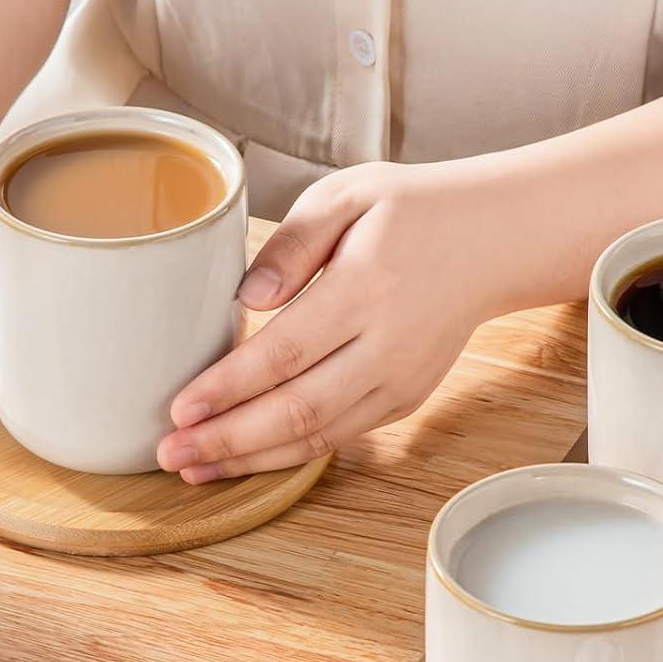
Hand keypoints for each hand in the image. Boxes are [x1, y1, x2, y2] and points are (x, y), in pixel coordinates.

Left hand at [157, 163, 497, 480]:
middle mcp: (387, 346)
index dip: (228, 388)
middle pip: (297, 410)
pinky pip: (341, 437)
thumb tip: (248, 299)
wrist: (492, 241)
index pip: (284, 353)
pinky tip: (248, 456)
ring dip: (253, 459)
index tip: (179, 409)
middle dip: (228, 440)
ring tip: (196, 467)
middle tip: (170, 453)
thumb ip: (292, 240)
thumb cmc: (410, 212)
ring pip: (319, 436)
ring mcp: (401, 380)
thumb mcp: (348, 194)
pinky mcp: (407, 399)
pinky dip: (290, 454)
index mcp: (366, 288)